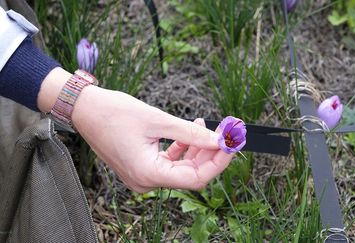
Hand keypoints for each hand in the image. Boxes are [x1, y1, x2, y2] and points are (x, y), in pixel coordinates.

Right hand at [69, 85, 233, 192]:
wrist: (84, 109)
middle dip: (210, 153)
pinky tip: (190, 130)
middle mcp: (145, 181)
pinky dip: (182, 148)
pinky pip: (169, 162)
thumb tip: (218, 140)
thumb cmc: (113, 112)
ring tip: (207, 126)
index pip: (195, 178)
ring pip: (181, 168)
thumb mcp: (158, 120)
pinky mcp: (141, 166)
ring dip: (197, 149)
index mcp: (148, 174)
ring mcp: (143, 175)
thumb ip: (191, 134)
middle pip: (190, 174)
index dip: (217, 162)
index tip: (232, 144)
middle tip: (225, 132)